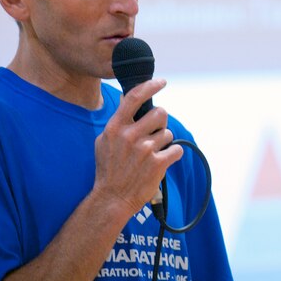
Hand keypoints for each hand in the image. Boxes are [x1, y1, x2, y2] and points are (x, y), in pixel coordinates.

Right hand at [92, 78, 182, 213]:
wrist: (112, 198)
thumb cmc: (108, 169)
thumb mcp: (103, 141)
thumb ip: (118, 122)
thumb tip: (132, 102)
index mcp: (115, 127)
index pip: (135, 97)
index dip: (150, 86)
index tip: (162, 82)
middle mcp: (130, 136)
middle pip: (160, 113)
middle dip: (161, 122)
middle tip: (154, 133)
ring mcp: (144, 149)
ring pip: (168, 133)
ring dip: (164, 142)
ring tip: (151, 154)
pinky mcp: (157, 163)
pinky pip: (176, 149)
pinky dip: (173, 155)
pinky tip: (162, 161)